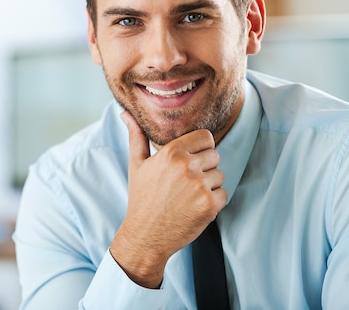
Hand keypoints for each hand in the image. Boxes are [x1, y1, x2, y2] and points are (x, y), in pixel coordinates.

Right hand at [109, 110, 227, 287]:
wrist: (145, 235)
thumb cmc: (142, 198)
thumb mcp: (136, 165)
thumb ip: (136, 136)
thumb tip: (125, 113)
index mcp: (171, 152)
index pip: (205, 137)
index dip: (201, 148)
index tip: (191, 160)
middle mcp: (186, 166)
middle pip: (215, 155)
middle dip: (204, 167)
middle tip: (186, 183)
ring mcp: (199, 186)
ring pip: (220, 175)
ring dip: (209, 185)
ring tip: (188, 196)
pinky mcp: (209, 205)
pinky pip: (223, 194)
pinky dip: (213, 202)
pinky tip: (194, 207)